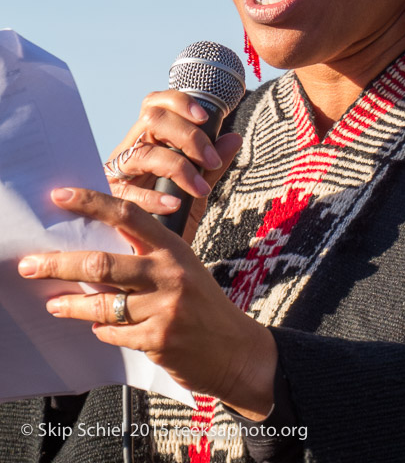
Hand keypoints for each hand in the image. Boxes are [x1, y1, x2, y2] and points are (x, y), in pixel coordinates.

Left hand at [18, 187, 276, 419]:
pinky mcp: (159, 340)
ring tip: (53, 303)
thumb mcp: (184, 266)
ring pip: (102, 304)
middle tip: (29, 264)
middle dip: (58, 264)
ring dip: (71, 305)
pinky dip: (102, 330)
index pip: (128, 215)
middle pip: (102, 263)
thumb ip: (147, 253)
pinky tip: (98, 327)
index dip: (92, 203)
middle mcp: (169, 273)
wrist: (234, 349)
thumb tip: (97, 244)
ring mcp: (165, 308)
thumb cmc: (202, 303)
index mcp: (173, 247)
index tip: (60, 196)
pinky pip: (114, 333)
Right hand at [104, 90, 241, 239]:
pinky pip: (129, 195)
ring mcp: (116, 173)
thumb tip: (234, 138)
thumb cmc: (169, 217)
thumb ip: (212, 166)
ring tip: (199, 188)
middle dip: (187, 135)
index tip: (205, 118)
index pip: (156, 104)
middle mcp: (130, 150)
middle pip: (152, 119)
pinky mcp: (108, 201)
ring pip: (144, 153)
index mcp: (148, 140)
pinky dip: (155, 198)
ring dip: (178, 167)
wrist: (147, 256)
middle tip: (210, 160)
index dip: (179, 102)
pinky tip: (176, 205)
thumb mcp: (194, 190)